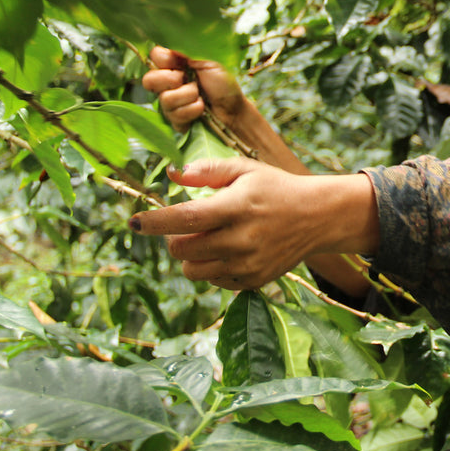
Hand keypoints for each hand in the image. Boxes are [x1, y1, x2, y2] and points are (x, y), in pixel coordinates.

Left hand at [128, 159, 380, 290]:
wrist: (317, 217)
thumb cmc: (275, 188)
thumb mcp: (245, 169)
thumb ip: (207, 171)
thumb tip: (171, 175)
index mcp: (236, 207)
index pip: (184, 218)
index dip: (153, 222)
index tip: (133, 222)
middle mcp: (241, 239)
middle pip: (182, 250)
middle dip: (173, 238)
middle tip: (185, 225)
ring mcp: (247, 264)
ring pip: (193, 271)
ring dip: (189, 255)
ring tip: (205, 239)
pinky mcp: (253, 280)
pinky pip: (213, 281)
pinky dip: (210, 267)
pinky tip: (226, 250)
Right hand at [142, 46, 247, 131]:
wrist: (234, 107)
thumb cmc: (223, 82)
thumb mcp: (208, 60)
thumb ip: (186, 50)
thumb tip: (169, 44)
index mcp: (175, 63)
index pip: (154, 56)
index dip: (165, 60)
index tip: (181, 63)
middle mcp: (167, 82)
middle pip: (148, 80)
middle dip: (172, 80)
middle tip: (191, 81)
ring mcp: (169, 102)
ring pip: (164, 100)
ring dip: (189, 96)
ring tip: (201, 96)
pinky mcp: (174, 119)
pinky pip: (173, 116)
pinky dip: (192, 111)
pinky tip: (201, 109)